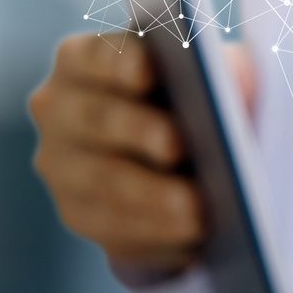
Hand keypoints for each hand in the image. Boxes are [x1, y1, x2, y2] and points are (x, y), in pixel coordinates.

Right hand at [27, 32, 252, 276]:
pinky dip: (155, 233)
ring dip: (152, 198)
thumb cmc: (202, 94)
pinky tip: (191, 236)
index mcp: (84, 60)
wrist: (186, 151)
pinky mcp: (78, 213)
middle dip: (139, 132)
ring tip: (198, 209)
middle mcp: (59, 109)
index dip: (118, 62)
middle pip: (96, 118)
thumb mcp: (215, 71)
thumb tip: (234, 86)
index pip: (92, 55)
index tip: (149, 71)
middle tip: (180, 145)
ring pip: (102, 182)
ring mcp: (61, 165)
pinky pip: (111, 230)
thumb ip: (221, 68)